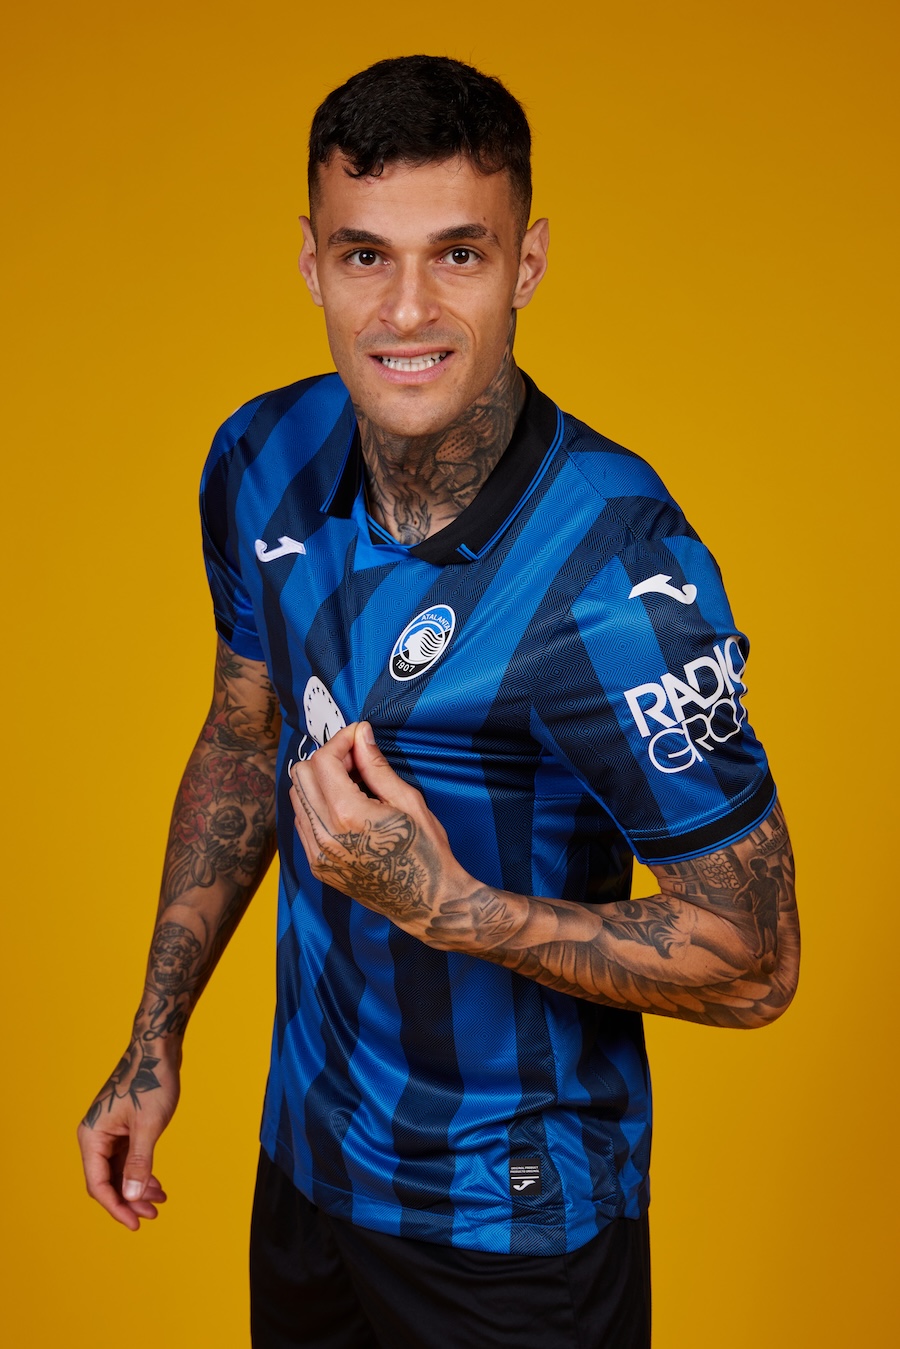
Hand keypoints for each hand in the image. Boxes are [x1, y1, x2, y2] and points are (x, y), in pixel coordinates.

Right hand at [77, 1042, 179, 1230]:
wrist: (157, 1048)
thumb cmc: (152, 1080)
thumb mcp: (149, 1126)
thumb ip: (139, 1163)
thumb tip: (132, 1197)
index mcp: (92, 1136)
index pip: (99, 1184)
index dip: (117, 1207)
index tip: (136, 1224)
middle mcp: (95, 1136)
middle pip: (107, 1181)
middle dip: (129, 1200)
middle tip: (152, 1215)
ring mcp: (109, 1131)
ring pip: (118, 1171)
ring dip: (136, 1187)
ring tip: (160, 1201)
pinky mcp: (122, 1126)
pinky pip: (127, 1158)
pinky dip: (140, 1171)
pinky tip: (156, 1183)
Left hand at [289, 722, 471, 938]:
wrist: (425, 902)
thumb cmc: (425, 852)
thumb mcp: (407, 801)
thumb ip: (376, 766)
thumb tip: (361, 735)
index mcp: (348, 815)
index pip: (323, 761)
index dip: (340, 741)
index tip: (358, 737)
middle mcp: (324, 835)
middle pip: (300, 775)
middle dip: (326, 758)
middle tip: (355, 760)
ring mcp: (317, 853)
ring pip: (296, 798)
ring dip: (319, 782)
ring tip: (352, 784)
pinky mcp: (317, 865)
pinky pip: (302, 823)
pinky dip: (317, 805)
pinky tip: (345, 807)